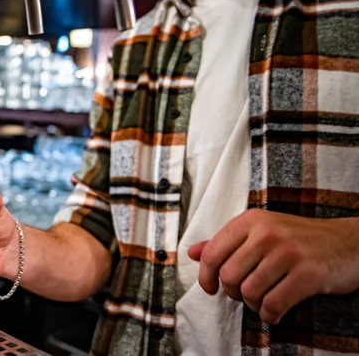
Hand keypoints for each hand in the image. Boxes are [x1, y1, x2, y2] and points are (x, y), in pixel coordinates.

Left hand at [188, 209, 358, 323]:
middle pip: (229, 276)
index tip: (210, 288)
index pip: (212, 252)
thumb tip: (191, 252)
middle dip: (232, 293)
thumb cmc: (297, 239)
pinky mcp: (308, 274)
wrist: (348, 243)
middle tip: (244, 293)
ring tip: (263, 300)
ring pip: (249, 292)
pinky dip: (269, 315)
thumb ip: (224, 242)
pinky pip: (273, 304)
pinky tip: (274, 311)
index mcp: (251, 220)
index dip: (205, 275)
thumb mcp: (259, 231)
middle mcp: (267, 233)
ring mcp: (288, 252)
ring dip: (253, 304)